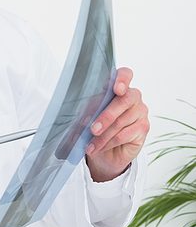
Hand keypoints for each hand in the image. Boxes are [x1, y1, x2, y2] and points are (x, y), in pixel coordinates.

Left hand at [85, 67, 148, 181]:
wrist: (104, 151)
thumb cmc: (96, 128)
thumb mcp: (88, 117)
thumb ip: (88, 111)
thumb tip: (82, 116)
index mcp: (118, 87)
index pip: (125, 74)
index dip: (122, 79)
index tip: (117, 89)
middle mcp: (132, 97)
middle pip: (124, 101)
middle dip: (106, 116)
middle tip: (93, 129)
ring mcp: (140, 112)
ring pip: (122, 121)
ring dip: (103, 135)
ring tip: (90, 144)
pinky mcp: (143, 128)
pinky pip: (125, 135)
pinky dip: (108, 142)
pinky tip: (98, 147)